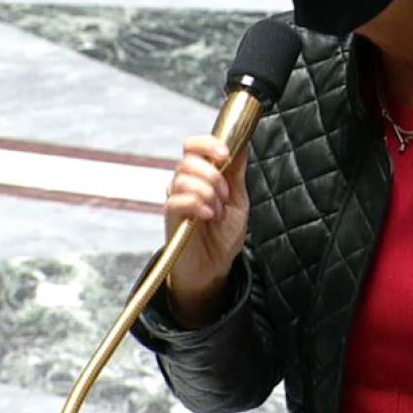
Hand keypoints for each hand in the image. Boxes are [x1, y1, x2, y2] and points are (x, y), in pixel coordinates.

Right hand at [163, 135, 249, 327]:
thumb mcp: (239, 200)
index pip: (194, 146)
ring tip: (218, 212)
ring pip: (183, 178)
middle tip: (225, 196)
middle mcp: (184, 183)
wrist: (213, 269)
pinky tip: (209, 216)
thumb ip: (236, 172)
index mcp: (201, 175)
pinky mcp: (170, 217)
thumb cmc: (223, 235)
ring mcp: (175, 199)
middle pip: (188, 160)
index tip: (225, 155)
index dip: (208, 144)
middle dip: (213, 175)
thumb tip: (242, 143)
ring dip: (208, 193)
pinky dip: (198, 204)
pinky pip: (177, 200)